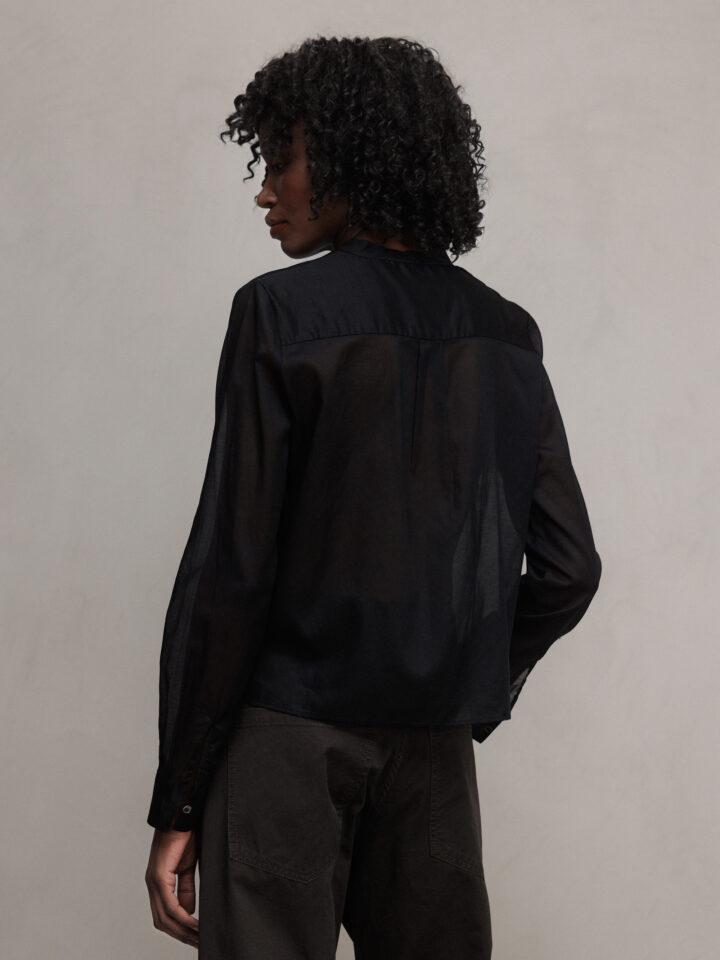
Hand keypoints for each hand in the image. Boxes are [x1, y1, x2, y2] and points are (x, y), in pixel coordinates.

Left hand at [145, 826, 199, 947]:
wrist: (181, 816)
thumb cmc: (184, 836)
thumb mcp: (187, 867)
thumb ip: (186, 888)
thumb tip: (188, 910)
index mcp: (158, 883)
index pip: (164, 916)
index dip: (178, 930)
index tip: (195, 937)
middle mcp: (152, 885)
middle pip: (163, 922)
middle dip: (181, 935)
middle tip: (199, 943)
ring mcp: (154, 881)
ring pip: (165, 917)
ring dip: (182, 930)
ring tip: (199, 937)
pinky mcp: (159, 876)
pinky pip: (170, 904)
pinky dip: (182, 917)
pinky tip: (194, 923)